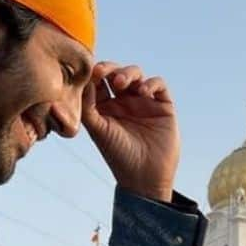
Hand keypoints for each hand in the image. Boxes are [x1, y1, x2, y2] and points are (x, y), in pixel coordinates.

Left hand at [81, 61, 178, 201]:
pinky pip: (158, 84)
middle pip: (116, 73)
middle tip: (103, 72)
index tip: (90, 72)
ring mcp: (144, 102)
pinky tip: (143, 92)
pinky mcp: (163, 105)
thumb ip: (87, 106)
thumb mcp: (97, 129)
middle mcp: (124, 102)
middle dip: (110, 68)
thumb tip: (83, 82)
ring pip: (136, 74)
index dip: (94, 73)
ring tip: (122, 83)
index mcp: (105, 107)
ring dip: (128, 73)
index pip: (98, 82)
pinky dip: (151, 83)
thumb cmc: (118, 155)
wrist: (145, 176)